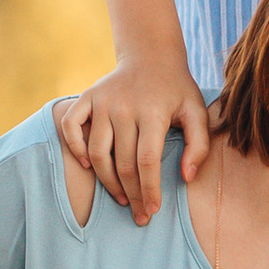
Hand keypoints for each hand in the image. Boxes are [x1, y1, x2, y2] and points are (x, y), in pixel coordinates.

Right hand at [55, 55, 210, 225]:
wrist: (151, 55)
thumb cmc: (177, 90)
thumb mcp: (197, 111)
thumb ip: (198, 145)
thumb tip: (187, 177)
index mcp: (153, 112)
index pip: (147, 161)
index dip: (149, 189)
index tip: (153, 210)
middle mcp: (124, 107)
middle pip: (123, 163)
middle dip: (132, 194)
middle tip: (139, 214)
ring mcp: (103, 102)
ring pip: (97, 153)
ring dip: (107, 181)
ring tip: (121, 198)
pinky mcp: (87, 97)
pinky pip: (71, 126)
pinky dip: (75, 147)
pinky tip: (88, 164)